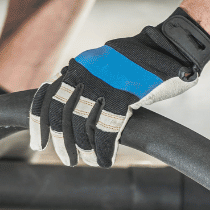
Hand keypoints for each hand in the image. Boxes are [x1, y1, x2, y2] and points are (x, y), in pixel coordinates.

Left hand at [30, 8, 209, 166]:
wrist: (171, 47)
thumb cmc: (141, 61)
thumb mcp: (106, 65)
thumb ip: (88, 81)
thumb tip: (72, 104)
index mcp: (79, 66)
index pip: (48, 96)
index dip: (39, 122)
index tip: (39, 142)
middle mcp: (85, 73)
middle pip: (60, 114)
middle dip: (61, 142)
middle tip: (67, 160)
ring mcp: (103, 83)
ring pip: (81, 124)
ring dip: (82, 149)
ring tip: (86, 162)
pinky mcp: (124, 95)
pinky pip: (106, 129)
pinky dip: (103, 149)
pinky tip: (105, 160)